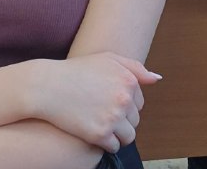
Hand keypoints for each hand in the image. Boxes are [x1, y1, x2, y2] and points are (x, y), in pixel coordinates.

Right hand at [31, 52, 160, 152]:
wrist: (49, 86)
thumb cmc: (78, 70)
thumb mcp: (109, 59)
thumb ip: (135, 68)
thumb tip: (157, 79)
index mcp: (129, 81)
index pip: (140, 102)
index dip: (126, 105)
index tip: (111, 104)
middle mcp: (124, 99)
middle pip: (135, 120)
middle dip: (123, 120)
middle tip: (105, 116)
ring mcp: (113, 117)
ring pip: (129, 136)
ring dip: (119, 135)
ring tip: (104, 129)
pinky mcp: (100, 134)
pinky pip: (114, 146)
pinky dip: (108, 144)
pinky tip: (96, 136)